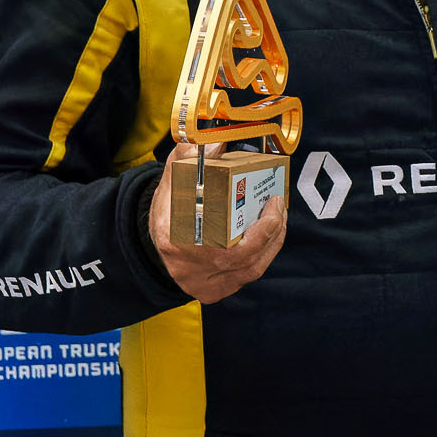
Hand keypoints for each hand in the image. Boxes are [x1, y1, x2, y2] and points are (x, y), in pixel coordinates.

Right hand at [149, 142, 286, 302]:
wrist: (155, 242)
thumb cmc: (169, 209)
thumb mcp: (174, 179)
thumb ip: (190, 157)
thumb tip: (215, 143)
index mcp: (176, 243)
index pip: (226, 244)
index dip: (261, 227)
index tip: (274, 200)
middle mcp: (189, 271)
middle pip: (245, 259)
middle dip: (272, 230)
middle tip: (280, 205)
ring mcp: (202, 285)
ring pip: (251, 270)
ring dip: (273, 242)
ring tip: (280, 216)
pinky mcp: (213, 292)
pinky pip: (248, 276)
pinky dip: (264, 254)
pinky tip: (271, 235)